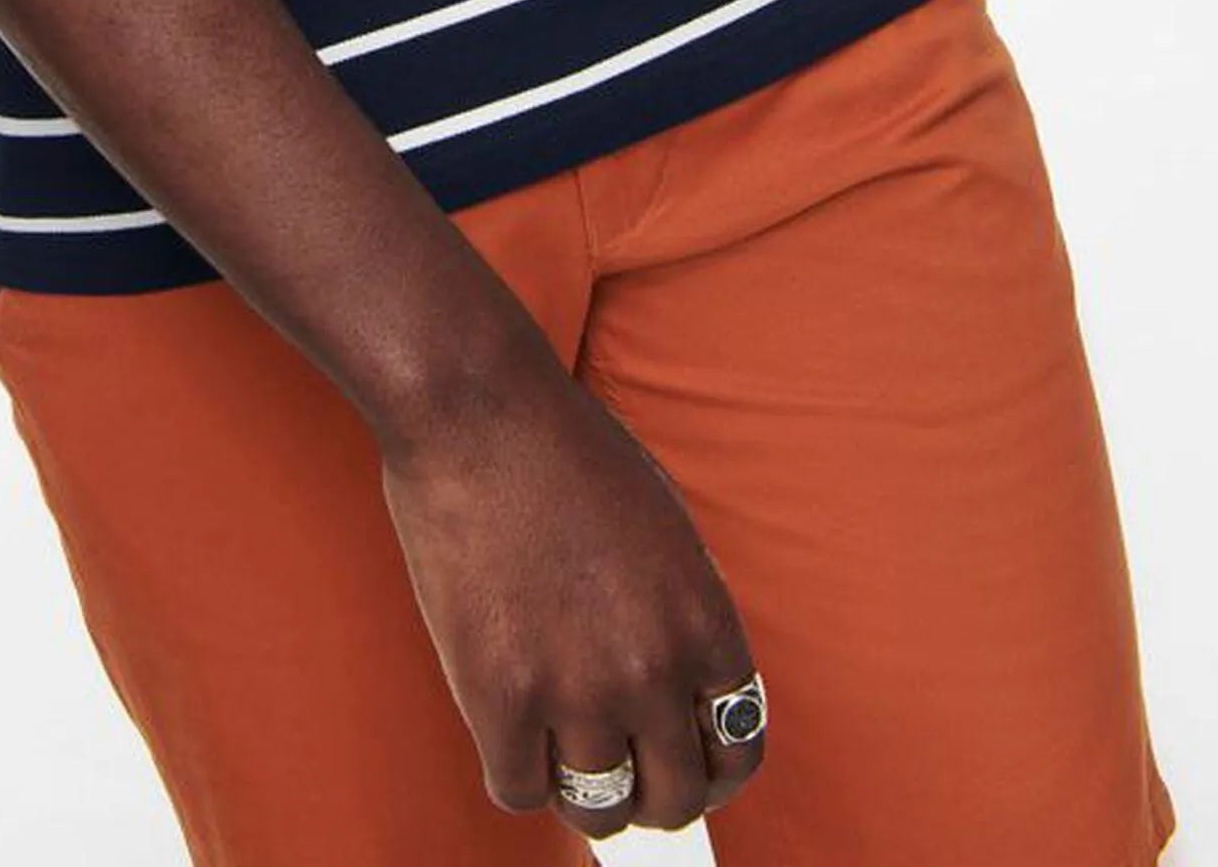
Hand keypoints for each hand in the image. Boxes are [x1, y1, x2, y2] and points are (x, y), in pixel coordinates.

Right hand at [378, 362, 766, 836]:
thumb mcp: (663, 527)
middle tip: (618, 771)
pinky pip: (518, 789)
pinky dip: (515, 772)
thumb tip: (671, 700)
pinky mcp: (500, 697)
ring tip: (557, 753)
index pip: (738, 749)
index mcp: (705, 622)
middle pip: (675, 797)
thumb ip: (677, 615)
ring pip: (599, 809)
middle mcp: (654, 669)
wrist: (479, 408)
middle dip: (650, 794)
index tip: (680, 765)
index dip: (710, 770)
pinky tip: (505, 731)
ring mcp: (577, 690)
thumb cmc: (562, 452)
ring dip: (582, 790)